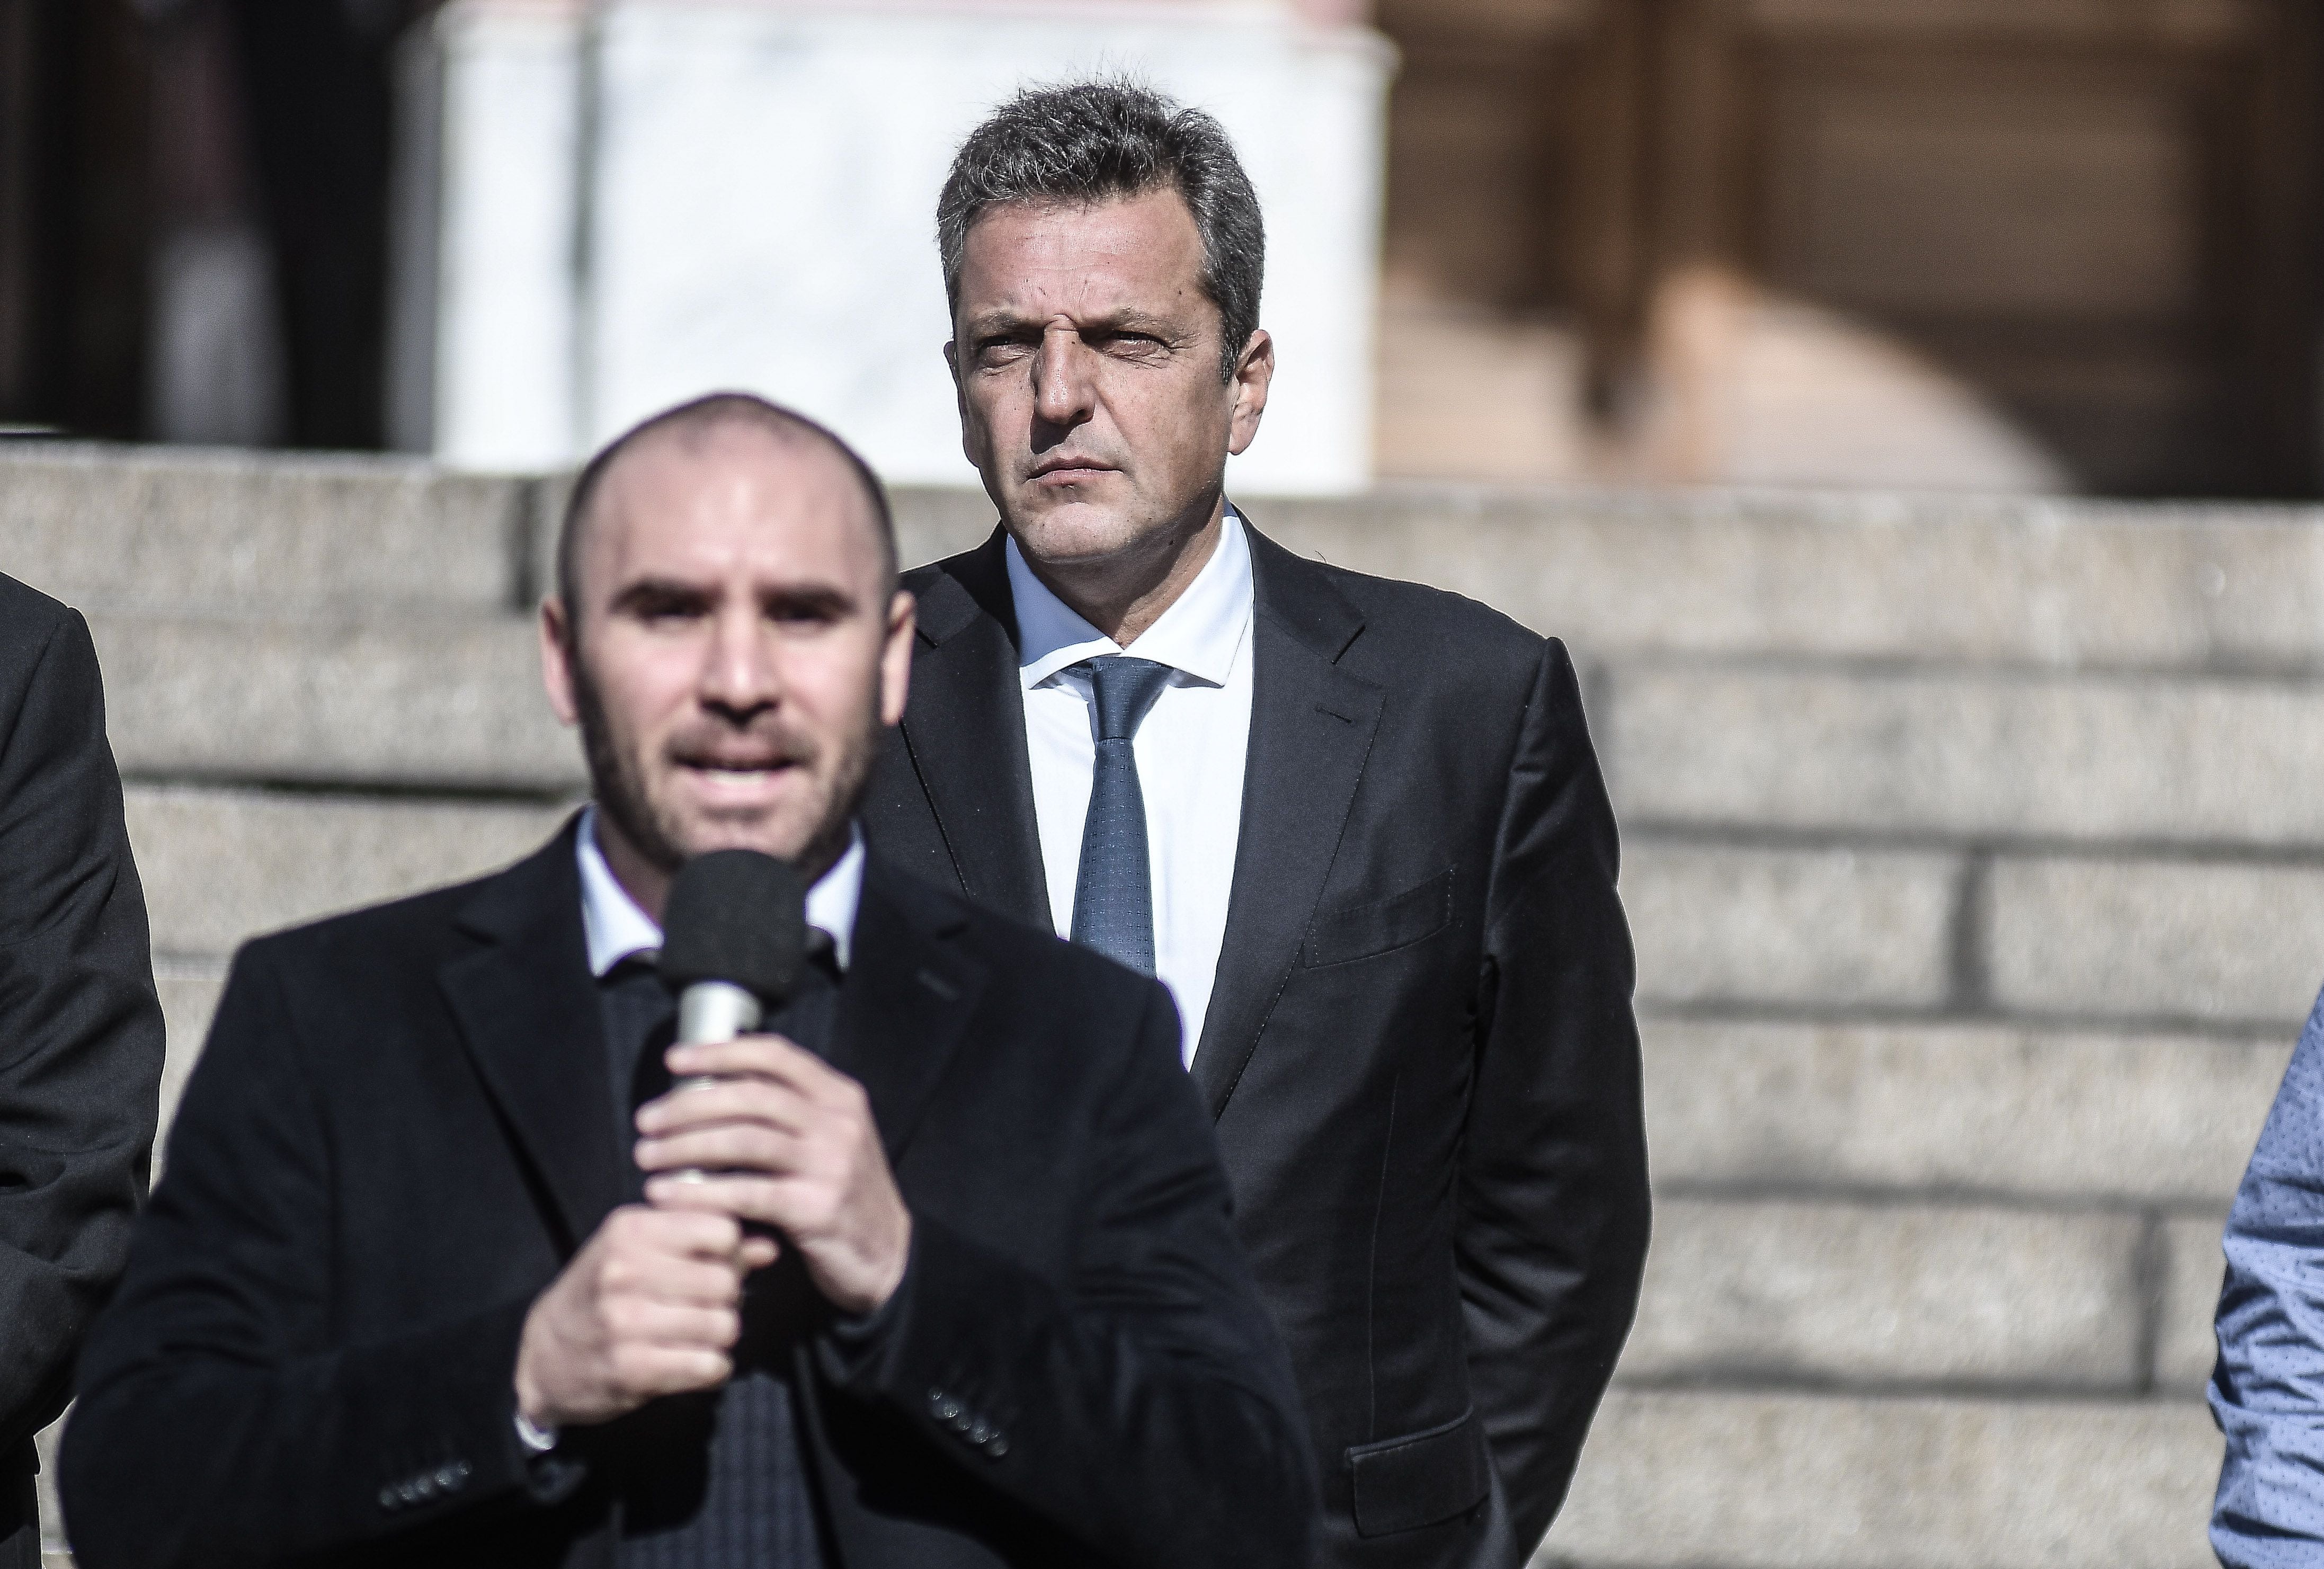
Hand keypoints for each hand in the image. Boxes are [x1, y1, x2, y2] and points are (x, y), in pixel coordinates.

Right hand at [513, 1204, 778, 1429]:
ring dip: (720, 1335)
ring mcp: (626, 1322)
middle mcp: (626, 1271)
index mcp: (629, 1229)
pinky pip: (710, 1365)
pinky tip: (691, 1362)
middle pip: (727, 1281)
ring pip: (724, 1325)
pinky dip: (711, 1368)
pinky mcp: (632, 1370)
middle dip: (727, 1298)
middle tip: (705, 1306)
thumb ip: (703, 1241)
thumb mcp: (639, 1250)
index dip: (729, 1250)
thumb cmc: (601, 1292)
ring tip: (697, 1334)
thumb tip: (769, 1246)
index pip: (721, 1229)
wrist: (543, 1356)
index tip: (712, 1263)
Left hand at [635, 1035, 911, 1315]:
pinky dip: (699, 1192)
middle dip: (689, 1105)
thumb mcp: (830, 1138)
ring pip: (743, 1141)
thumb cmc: (844, 1193)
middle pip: (751, 1096)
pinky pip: (746, 1193)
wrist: (887, 1254)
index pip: (775, 1054)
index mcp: (839, 1095)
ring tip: (647, 1156)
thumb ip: (789, 1111)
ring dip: (685, 1146)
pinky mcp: (817, 1207)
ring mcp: (831, 1164)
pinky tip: (667, 1195)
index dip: (720, 1053)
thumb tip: (714, 1087)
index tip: (675, 1061)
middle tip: (647, 1120)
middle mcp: (838, 1122)